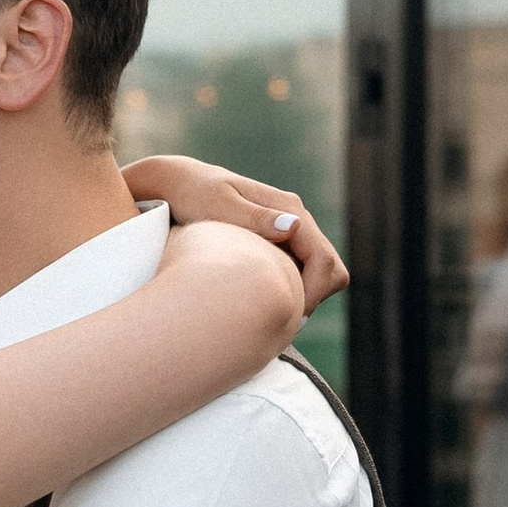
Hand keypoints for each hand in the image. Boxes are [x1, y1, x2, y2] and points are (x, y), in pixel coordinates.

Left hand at [123, 154, 347, 315]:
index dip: (312, 293)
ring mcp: (289, 229)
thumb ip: (254, 219)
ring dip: (305, 294)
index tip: (288, 316)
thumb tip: (292, 227)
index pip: (322, 259)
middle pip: (331, 268)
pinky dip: (292, 289)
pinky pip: (301, 270)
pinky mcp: (278, 240)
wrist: (176, 184)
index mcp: (288, 209)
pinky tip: (262, 301)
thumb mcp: (217, 206)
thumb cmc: (192, 195)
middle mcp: (295, 217)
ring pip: (320, 272)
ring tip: (271, 314)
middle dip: (315, 297)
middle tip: (281, 322)